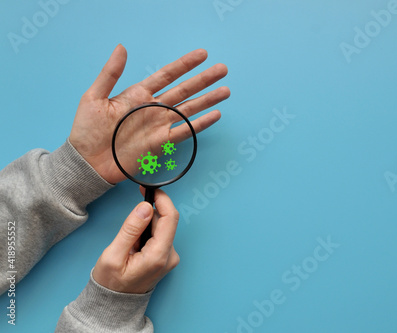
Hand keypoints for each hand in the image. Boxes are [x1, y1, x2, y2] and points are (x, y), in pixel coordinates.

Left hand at [69, 44, 229, 183]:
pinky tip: (215, 115)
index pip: (167, 75)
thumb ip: (110, 73)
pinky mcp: (161, 142)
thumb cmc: (87, 130)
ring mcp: (159, 125)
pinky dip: (201, 124)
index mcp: (138, 94)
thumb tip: (122, 48)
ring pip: (190, 109)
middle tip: (222, 69)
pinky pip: (185, 131)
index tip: (202, 55)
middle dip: (204, 80)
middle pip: (185, 89)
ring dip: (208, 99)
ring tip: (225, 91)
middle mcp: (153, 108)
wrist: (88, 161)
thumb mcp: (94, 96)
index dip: (185, 64)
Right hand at [93, 188, 179, 293]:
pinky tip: (135, 247)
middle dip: (147, 217)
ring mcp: (170, 257)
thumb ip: (131, 229)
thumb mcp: (114, 254)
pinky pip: (159, 236)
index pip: (170, 218)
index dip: (162, 199)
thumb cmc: (112, 282)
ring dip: (145, 228)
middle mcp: (170, 256)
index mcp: (159, 255)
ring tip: (130, 244)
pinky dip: (147, 235)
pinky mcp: (166, 256)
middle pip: (165, 221)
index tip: (151, 189)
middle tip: (129, 227)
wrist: (115, 302)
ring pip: (162, 228)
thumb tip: (145, 207)